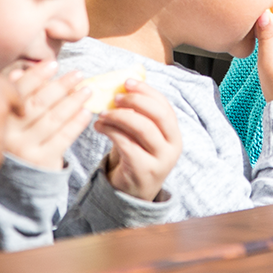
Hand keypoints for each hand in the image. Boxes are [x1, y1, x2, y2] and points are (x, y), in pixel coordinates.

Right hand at [3, 61, 92, 169]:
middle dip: (61, 86)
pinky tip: (86, 112)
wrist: (13, 181)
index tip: (54, 64)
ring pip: (54, 119)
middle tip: (78, 74)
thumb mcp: (6, 118)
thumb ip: (13, 96)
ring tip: (87, 90)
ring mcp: (26, 151)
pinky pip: (64, 138)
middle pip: (39, 104)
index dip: (37, 75)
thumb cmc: (11, 140)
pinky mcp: (43, 163)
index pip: (19, 91)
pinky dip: (77, 123)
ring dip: (73, 101)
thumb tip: (20, 71)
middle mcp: (9, 135)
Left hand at [94, 78, 181, 201]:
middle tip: (115, 97)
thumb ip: (137, 113)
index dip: (146, 91)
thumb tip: (122, 84)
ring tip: (102, 113)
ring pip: (143, 129)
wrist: (133, 190)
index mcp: (173, 132)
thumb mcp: (140, 133)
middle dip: (135, 101)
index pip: (164, 105)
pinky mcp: (144, 171)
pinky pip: (128, 145)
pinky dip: (111, 132)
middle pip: (158, 115)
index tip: (127, 82)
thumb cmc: (135, 154)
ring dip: (119, 116)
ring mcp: (161, 160)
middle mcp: (173, 146)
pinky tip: (99, 127)